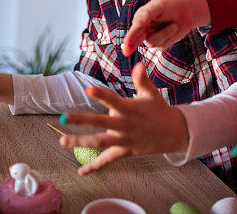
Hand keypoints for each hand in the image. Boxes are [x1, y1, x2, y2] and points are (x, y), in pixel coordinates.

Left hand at [59, 63, 188, 175]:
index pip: (114, 100)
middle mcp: (125, 125)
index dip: (101, 95)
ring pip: (100, 142)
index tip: (88, 89)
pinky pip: (108, 160)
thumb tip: (139, 64)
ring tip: (62, 141)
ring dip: (80, 142)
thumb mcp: (151, 93)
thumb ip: (142, 80)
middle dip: (81, 120)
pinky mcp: (125, 152)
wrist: (174, 133)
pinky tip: (81, 172)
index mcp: (130, 109)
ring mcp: (125, 140)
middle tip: (63, 117)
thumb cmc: (158, 109)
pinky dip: (95, 166)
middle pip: (101, 123)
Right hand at [121, 0, 209, 55]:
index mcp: (140, 19)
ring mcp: (151, 38)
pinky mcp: (161, 45)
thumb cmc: (170, 7)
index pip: (133, 30)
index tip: (125, 45)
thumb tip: (137, 23)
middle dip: (131, 45)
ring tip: (173, 24)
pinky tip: (173, 29)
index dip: (128, 38)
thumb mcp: (158, 6)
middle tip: (126, 52)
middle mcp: (143, 30)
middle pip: (136, 40)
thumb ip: (146, 14)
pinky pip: (162, 45)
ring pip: (152, 42)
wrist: (186, 12)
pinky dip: (169, 36)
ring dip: (165, 33)